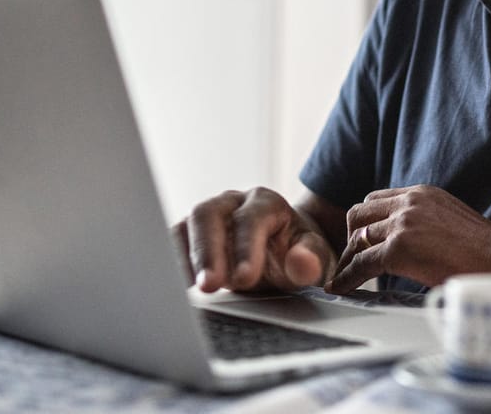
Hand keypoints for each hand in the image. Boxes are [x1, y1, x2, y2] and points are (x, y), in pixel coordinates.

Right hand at [171, 187, 335, 292]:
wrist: (286, 250)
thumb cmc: (299, 252)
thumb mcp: (316, 257)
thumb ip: (311, 260)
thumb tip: (303, 264)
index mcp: (266, 203)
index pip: (250, 219)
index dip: (246, 248)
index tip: (243, 279)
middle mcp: (233, 203)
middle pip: (209, 214)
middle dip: (207, 251)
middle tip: (210, 285)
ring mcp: (210, 216)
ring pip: (187, 225)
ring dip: (186, 257)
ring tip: (192, 288)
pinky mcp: (192, 234)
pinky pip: (174, 242)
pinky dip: (174, 263)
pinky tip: (178, 286)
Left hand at [328, 185, 490, 292]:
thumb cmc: (483, 246)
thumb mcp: (449, 217)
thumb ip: (425, 220)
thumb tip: (413, 238)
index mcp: (421, 193)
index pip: (377, 200)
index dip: (366, 221)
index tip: (362, 238)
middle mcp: (408, 203)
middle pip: (359, 214)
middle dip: (351, 236)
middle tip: (351, 257)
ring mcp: (402, 224)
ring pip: (357, 239)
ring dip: (348, 259)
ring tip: (344, 276)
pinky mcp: (399, 249)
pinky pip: (361, 264)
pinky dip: (347, 277)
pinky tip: (341, 287)